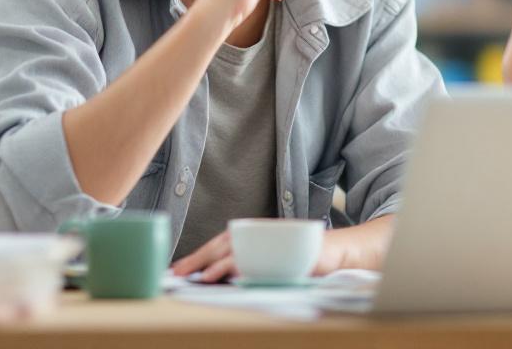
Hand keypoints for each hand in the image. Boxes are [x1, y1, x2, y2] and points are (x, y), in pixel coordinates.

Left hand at [169, 226, 350, 283]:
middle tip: (176, 273)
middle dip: (196, 260)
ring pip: (236, 252)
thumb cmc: (300, 258)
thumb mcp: (268, 259)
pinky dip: (239, 267)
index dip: (198, 255)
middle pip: (221, 245)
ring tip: (195, 276)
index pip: (219, 243)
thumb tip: (218, 276)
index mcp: (252, 235)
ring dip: (214, 265)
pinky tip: (226, 275)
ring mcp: (270, 244)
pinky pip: (257, 261)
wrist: (334, 252)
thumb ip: (248, 263)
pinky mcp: (282, 255)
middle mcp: (258, 235)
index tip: (178, 269)